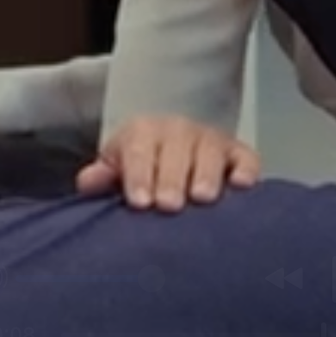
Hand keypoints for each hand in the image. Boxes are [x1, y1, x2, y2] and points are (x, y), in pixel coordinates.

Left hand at [76, 115, 260, 211]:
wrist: (171, 151)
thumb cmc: (142, 169)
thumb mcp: (117, 168)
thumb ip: (102, 177)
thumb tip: (89, 181)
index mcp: (143, 132)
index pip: (139, 151)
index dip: (139, 176)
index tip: (140, 203)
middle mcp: (178, 131)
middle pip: (176, 150)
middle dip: (171, 178)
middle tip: (169, 205)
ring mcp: (211, 140)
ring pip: (210, 152)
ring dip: (206, 174)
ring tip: (201, 198)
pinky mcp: (239, 154)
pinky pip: (246, 159)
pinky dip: (246, 170)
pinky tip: (242, 186)